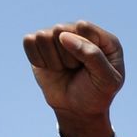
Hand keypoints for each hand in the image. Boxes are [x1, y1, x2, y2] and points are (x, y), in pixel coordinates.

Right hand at [20, 21, 123, 136]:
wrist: (77, 109)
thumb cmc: (96, 93)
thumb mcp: (106, 80)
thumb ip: (92, 55)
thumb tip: (63, 36)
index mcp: (103, 38)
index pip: (83, 27)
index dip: (81, 48)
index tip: (90, 67)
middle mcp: (80, 32)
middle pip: (61, 30)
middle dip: (67, 57)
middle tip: (76, 70)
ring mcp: (59, 36)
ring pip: (44, 36)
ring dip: (53, 59)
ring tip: (65, 69)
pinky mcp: (40, 44)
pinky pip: (30, 42)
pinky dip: (39, 60)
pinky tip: (51, 68)